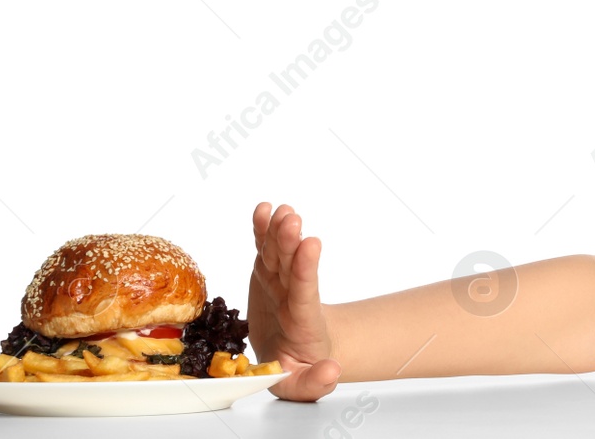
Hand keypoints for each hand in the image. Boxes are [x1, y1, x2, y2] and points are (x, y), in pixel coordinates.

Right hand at [249, 202, 343, 400]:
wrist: (302, 352)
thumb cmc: (300, 369)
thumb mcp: (306, 385)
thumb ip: (316, 382)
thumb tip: (331, 371)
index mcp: (302, 322)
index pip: (305, 293)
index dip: (306, 269)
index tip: (311, 244)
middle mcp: (292, 297)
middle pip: (291, 267)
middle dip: (290, 244)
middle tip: (292, 220)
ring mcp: (279, 284)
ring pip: (279, 254)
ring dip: (278, 231)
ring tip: (280, 210)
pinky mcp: (266, 276)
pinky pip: (265, 251)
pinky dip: (263, 231)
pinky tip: (263, 210)